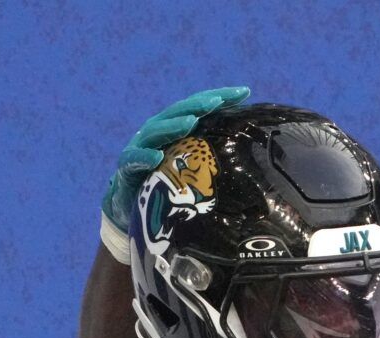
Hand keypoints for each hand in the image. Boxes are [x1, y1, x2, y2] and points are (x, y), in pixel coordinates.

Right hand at [101, 86, 250, 224]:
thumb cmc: (168, 182)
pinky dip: (144, 157)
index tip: (245, 91)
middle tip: (217, 101)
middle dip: (198, 105)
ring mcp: (141, 146)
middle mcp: (158, 131)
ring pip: (157, 132)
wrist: (132, 204)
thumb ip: (213, 155)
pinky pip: (134, 160)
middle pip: (179, 112)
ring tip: (190, 122)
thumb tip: (252, 154)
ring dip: (173, 126)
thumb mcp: (193, 166)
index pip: (200, 107)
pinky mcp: (127, 167)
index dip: (221, 97)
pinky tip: (155, 157)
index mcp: (176, 127)